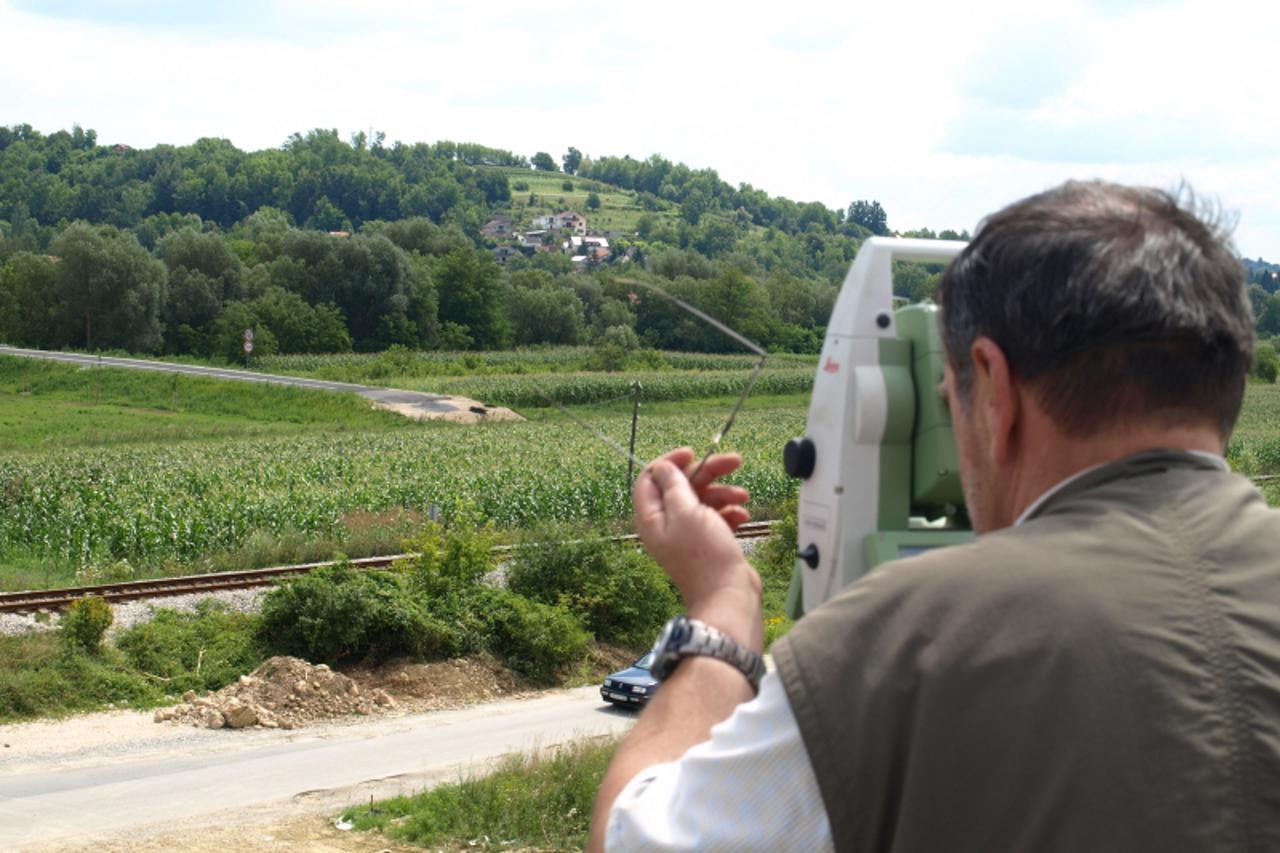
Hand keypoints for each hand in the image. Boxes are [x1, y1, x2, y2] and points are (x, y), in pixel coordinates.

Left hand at [633, 448, 762, 650]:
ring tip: (742, 496)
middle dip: (708, 473)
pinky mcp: (707, 542)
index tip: (693, 453)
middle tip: (733, 462)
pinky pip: (716, 517)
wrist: (729, 595)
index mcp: (652, 518)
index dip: (670, 462)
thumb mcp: (686, 511)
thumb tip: (662, 467)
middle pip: (682, 485)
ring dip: (723, 493)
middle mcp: (666, 525)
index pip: (650, 478)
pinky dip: (728, 512)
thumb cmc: (705, 556)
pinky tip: (741, 515)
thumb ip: (674, 485)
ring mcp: (687, 534)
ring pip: (702, 499)